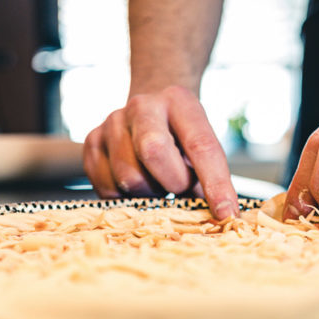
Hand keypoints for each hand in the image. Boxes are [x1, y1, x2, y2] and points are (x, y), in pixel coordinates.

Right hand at [83, 85, 238, 218]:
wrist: (148, 111)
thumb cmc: (180, 138)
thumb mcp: (199, 146)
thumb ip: (209, 177)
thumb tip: (219, 216)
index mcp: (179, 102)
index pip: (201, 145)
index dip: (216, 183)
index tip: (226, 213)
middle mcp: (142, 105)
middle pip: (153, 151)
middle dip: (172, 181)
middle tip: (178, 185)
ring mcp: (112, 122)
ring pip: (128, 177)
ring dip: (148, 191)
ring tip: (155, 179)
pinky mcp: (91, 142)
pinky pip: (107, 188)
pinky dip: (125, 196)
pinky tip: (136, 181)